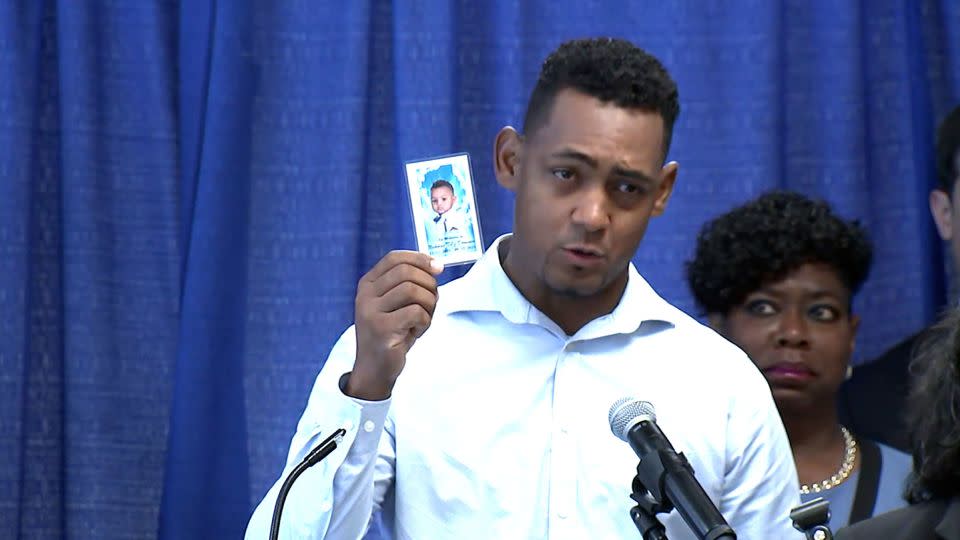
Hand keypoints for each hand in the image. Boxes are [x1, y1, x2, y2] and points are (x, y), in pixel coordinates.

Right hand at [346, 251, 442, 399]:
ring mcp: (370, 311)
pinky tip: (416, 332)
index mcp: (368, 284)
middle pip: (406, 272)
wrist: (375, 368)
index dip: (419, 258)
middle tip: (431, 303)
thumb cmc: (392, 333)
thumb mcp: (396, 303)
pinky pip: (416, 312)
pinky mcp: (381, 329)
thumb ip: (410, 283)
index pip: (394, 258)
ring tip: (423, 319)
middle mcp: (365, 294)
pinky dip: (425, 322)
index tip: (438, 268)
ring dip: (428, 305)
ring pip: (413, 290)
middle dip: (429, 285)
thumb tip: (436, 266)